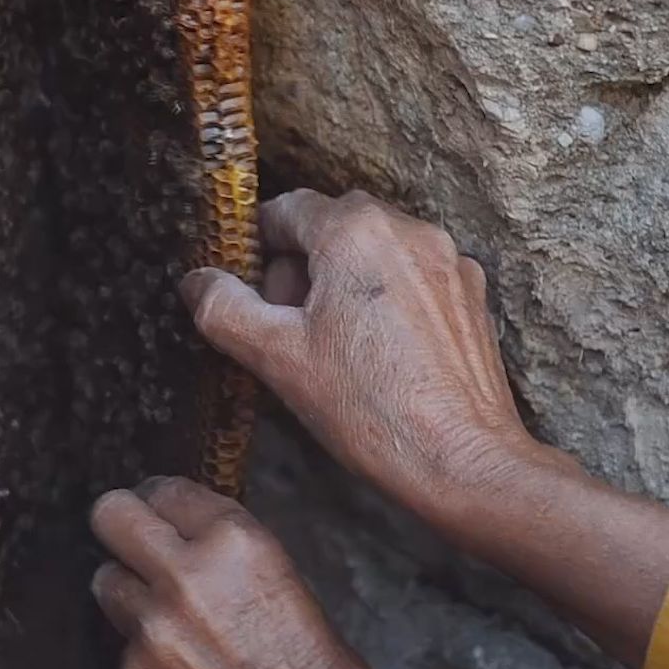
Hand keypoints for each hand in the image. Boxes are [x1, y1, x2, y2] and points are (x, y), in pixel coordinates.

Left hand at [90, 477, 413, 668]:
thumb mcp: (285, 581)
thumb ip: (227, 552)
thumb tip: (184, 534)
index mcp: (236, 543)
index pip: (167, 490)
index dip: (164, 501)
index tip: (162, 511)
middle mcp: (186, 579)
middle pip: (111, 516)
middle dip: (124, 526)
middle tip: (138, 542)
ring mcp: (152, 634)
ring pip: (107, 585)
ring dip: (132, 595)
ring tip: (173, 622)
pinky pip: (120, 651)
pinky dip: (143, 658)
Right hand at [183, 189, 668, 667]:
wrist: (462, 459)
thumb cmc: (370, 408)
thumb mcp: (276, 358)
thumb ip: (224, 309)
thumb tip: (197, 282)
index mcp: (356, 232)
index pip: (287, 209)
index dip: (258, 248)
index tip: (252, 292)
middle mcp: (408, 229)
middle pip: (333, 225)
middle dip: (302, 266)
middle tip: (290, 327)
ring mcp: (448, 260)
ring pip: (375, 250)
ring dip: (345, 281)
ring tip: (336, 346)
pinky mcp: (471, 294)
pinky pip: (413, 275)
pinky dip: (388, 298)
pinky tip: (380, 354)